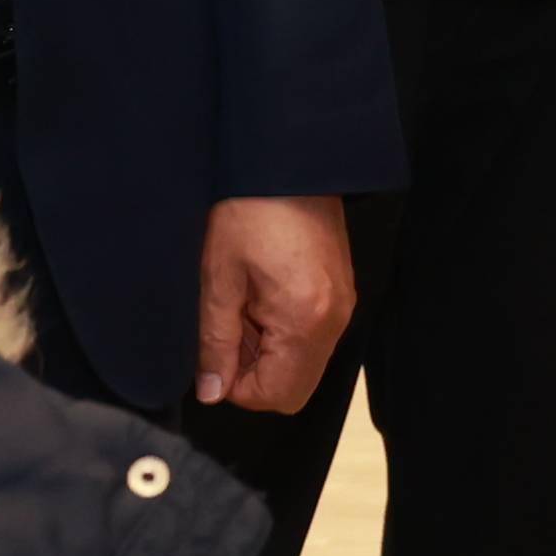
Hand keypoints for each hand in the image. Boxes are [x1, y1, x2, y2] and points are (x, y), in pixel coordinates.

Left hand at [194, 195, 352, 412]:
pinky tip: (263, 294)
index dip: (238, 386)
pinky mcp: (342, 292)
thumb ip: (215, 342)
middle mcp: (334, 322)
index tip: (216, 352)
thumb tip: (211, 391)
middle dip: (255, 371)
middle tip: (230, 326)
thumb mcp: (219, 279)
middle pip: (294, 387)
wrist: (287, 159)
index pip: (277, 396)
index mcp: (305, 321)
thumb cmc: (248, 212)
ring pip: (303, 363)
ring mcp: (344, 306)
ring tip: (245, 304)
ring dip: (269, 351)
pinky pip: (313, 336)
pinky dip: (285, 332)